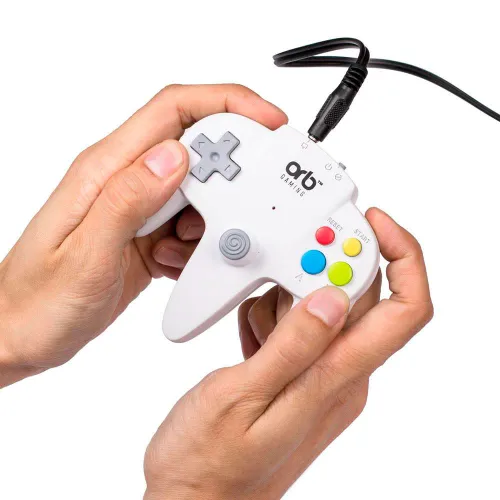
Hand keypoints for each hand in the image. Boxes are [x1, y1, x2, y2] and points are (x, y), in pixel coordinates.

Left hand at [0, 84, 286, 385]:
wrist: (22, 333)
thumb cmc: (40, 301)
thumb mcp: (85, 255)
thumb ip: (128, 200)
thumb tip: (175, 156)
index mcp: (106, 171)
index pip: (174, 110)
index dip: (227, 104)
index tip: (266, 120)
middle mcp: (125, 180)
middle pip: (196, 148)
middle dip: (229, 174)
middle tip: (238, 209)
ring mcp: (138, 207)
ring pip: (199, 191)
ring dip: (210, 220)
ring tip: (180, 251)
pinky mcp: (146, 231)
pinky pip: (190, 224)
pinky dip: (197, 244)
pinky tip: (171, 265)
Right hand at [143, 208, 432, 499]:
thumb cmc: (209, 464)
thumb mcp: (241, 397)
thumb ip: (292, 346)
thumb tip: (333, 297)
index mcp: (335, 378)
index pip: (405, 310)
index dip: (403, 256)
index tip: (373, 221)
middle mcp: (339, 377)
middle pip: (361, 297)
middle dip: (321, 271)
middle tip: (276, 274)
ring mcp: (320, 378)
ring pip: (324, 308)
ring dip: (288, 301)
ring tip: (253, 333)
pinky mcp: (300, 378)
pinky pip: (301, 327)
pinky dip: (276, 318)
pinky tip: (250, 342)